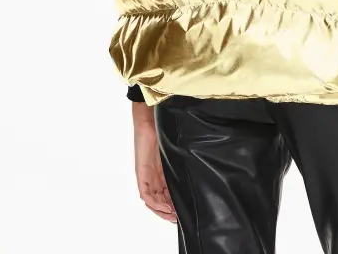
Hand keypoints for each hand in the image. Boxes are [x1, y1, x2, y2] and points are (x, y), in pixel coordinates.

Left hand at [132, 105, 176, 222]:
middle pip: (158, 199)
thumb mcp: (174, 150)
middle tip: (179, 218)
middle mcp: (152, 175)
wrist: (150, 118)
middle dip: (168, 211)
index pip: (166, 192)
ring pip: (152, 200)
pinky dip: (154, 203)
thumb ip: (180, 161)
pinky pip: (146, 194)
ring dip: (161, 210)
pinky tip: (164, 206)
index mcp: (160, 171)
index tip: (183, 211)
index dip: (173, 203)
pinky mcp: (142, 173)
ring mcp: (146, 175)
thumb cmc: (162, 129)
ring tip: (173, 215)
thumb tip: (195, 169)